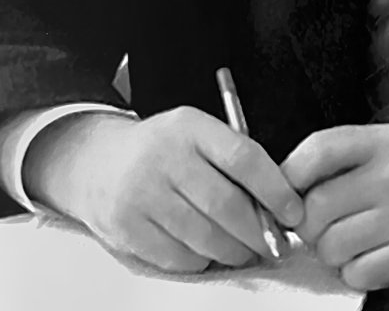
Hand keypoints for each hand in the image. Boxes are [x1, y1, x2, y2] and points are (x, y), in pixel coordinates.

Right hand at [25, 107, 304, 272]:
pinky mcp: (126, 227)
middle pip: (226, 205)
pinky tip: (205, 250)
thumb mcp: (194, 135)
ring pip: (205, 237)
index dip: (276, 190)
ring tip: (243, 251)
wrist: (94, 162)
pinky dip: (202, 260)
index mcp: (188, 127)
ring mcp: (141, 193)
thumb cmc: (161, 152)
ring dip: (234, 252)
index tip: (294, 213)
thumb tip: (280, 207)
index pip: (243, 157)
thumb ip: (234, 161)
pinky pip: (180, 257)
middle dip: (258, 232)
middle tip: (272, 244)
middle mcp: (163, 157)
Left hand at [282, 124, 388, 290]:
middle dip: (311, 229)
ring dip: (334, 256)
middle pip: (317, 207)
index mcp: (388, 141)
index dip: (289, 177)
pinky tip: (375, 266)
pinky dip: (359, 275)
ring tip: (355, 251)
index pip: (318, 149)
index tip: (289, 197)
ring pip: (334, 245)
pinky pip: (362, 273)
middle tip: (326, 233)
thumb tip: (296, 189)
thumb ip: (356, 161)